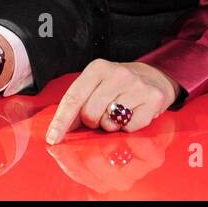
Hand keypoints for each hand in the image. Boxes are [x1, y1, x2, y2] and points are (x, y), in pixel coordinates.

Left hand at [45, 60, 178, 143]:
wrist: (155, 77)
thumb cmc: (118, 85)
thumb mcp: (96, 85)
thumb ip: (78, 104)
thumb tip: (60, 131)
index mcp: (97, 68)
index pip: (73, 97)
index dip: (61, 120)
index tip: (52, 138)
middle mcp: (117, 74)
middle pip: (90, 113)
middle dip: (92, 121)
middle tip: (102, 113)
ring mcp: (137, 86)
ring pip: (110, 122)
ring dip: (110, 125)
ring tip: (118, 113)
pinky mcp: (152, 100)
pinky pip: (130, 127)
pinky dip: (127, 127)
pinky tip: (132, 114)